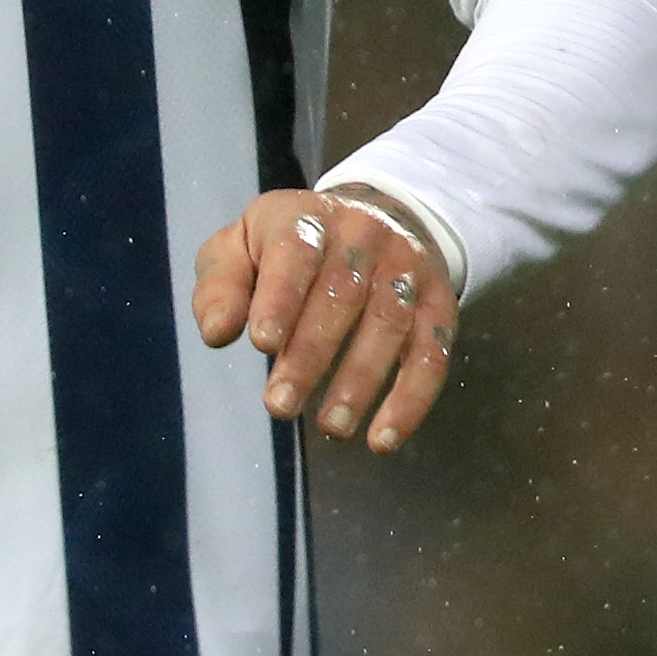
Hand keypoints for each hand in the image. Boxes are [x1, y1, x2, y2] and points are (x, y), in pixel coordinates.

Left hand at [191, 189, 457, 453]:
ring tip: (331, 428)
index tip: (262, 343)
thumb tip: (217, 333)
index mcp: (308, 219)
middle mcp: (364, 235)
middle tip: (280, 405)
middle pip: (343, 293)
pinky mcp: (439, 303)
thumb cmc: (288, 247)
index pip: (295, 253)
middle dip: (310, 354)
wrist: (377, 216)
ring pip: (389, 324)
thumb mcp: (243, 246)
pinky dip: (410, 400)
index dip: (280, 298)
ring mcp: (407, 268)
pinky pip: (432, 353)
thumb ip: (221, 286)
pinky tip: (382, 439)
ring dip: (360, 382)